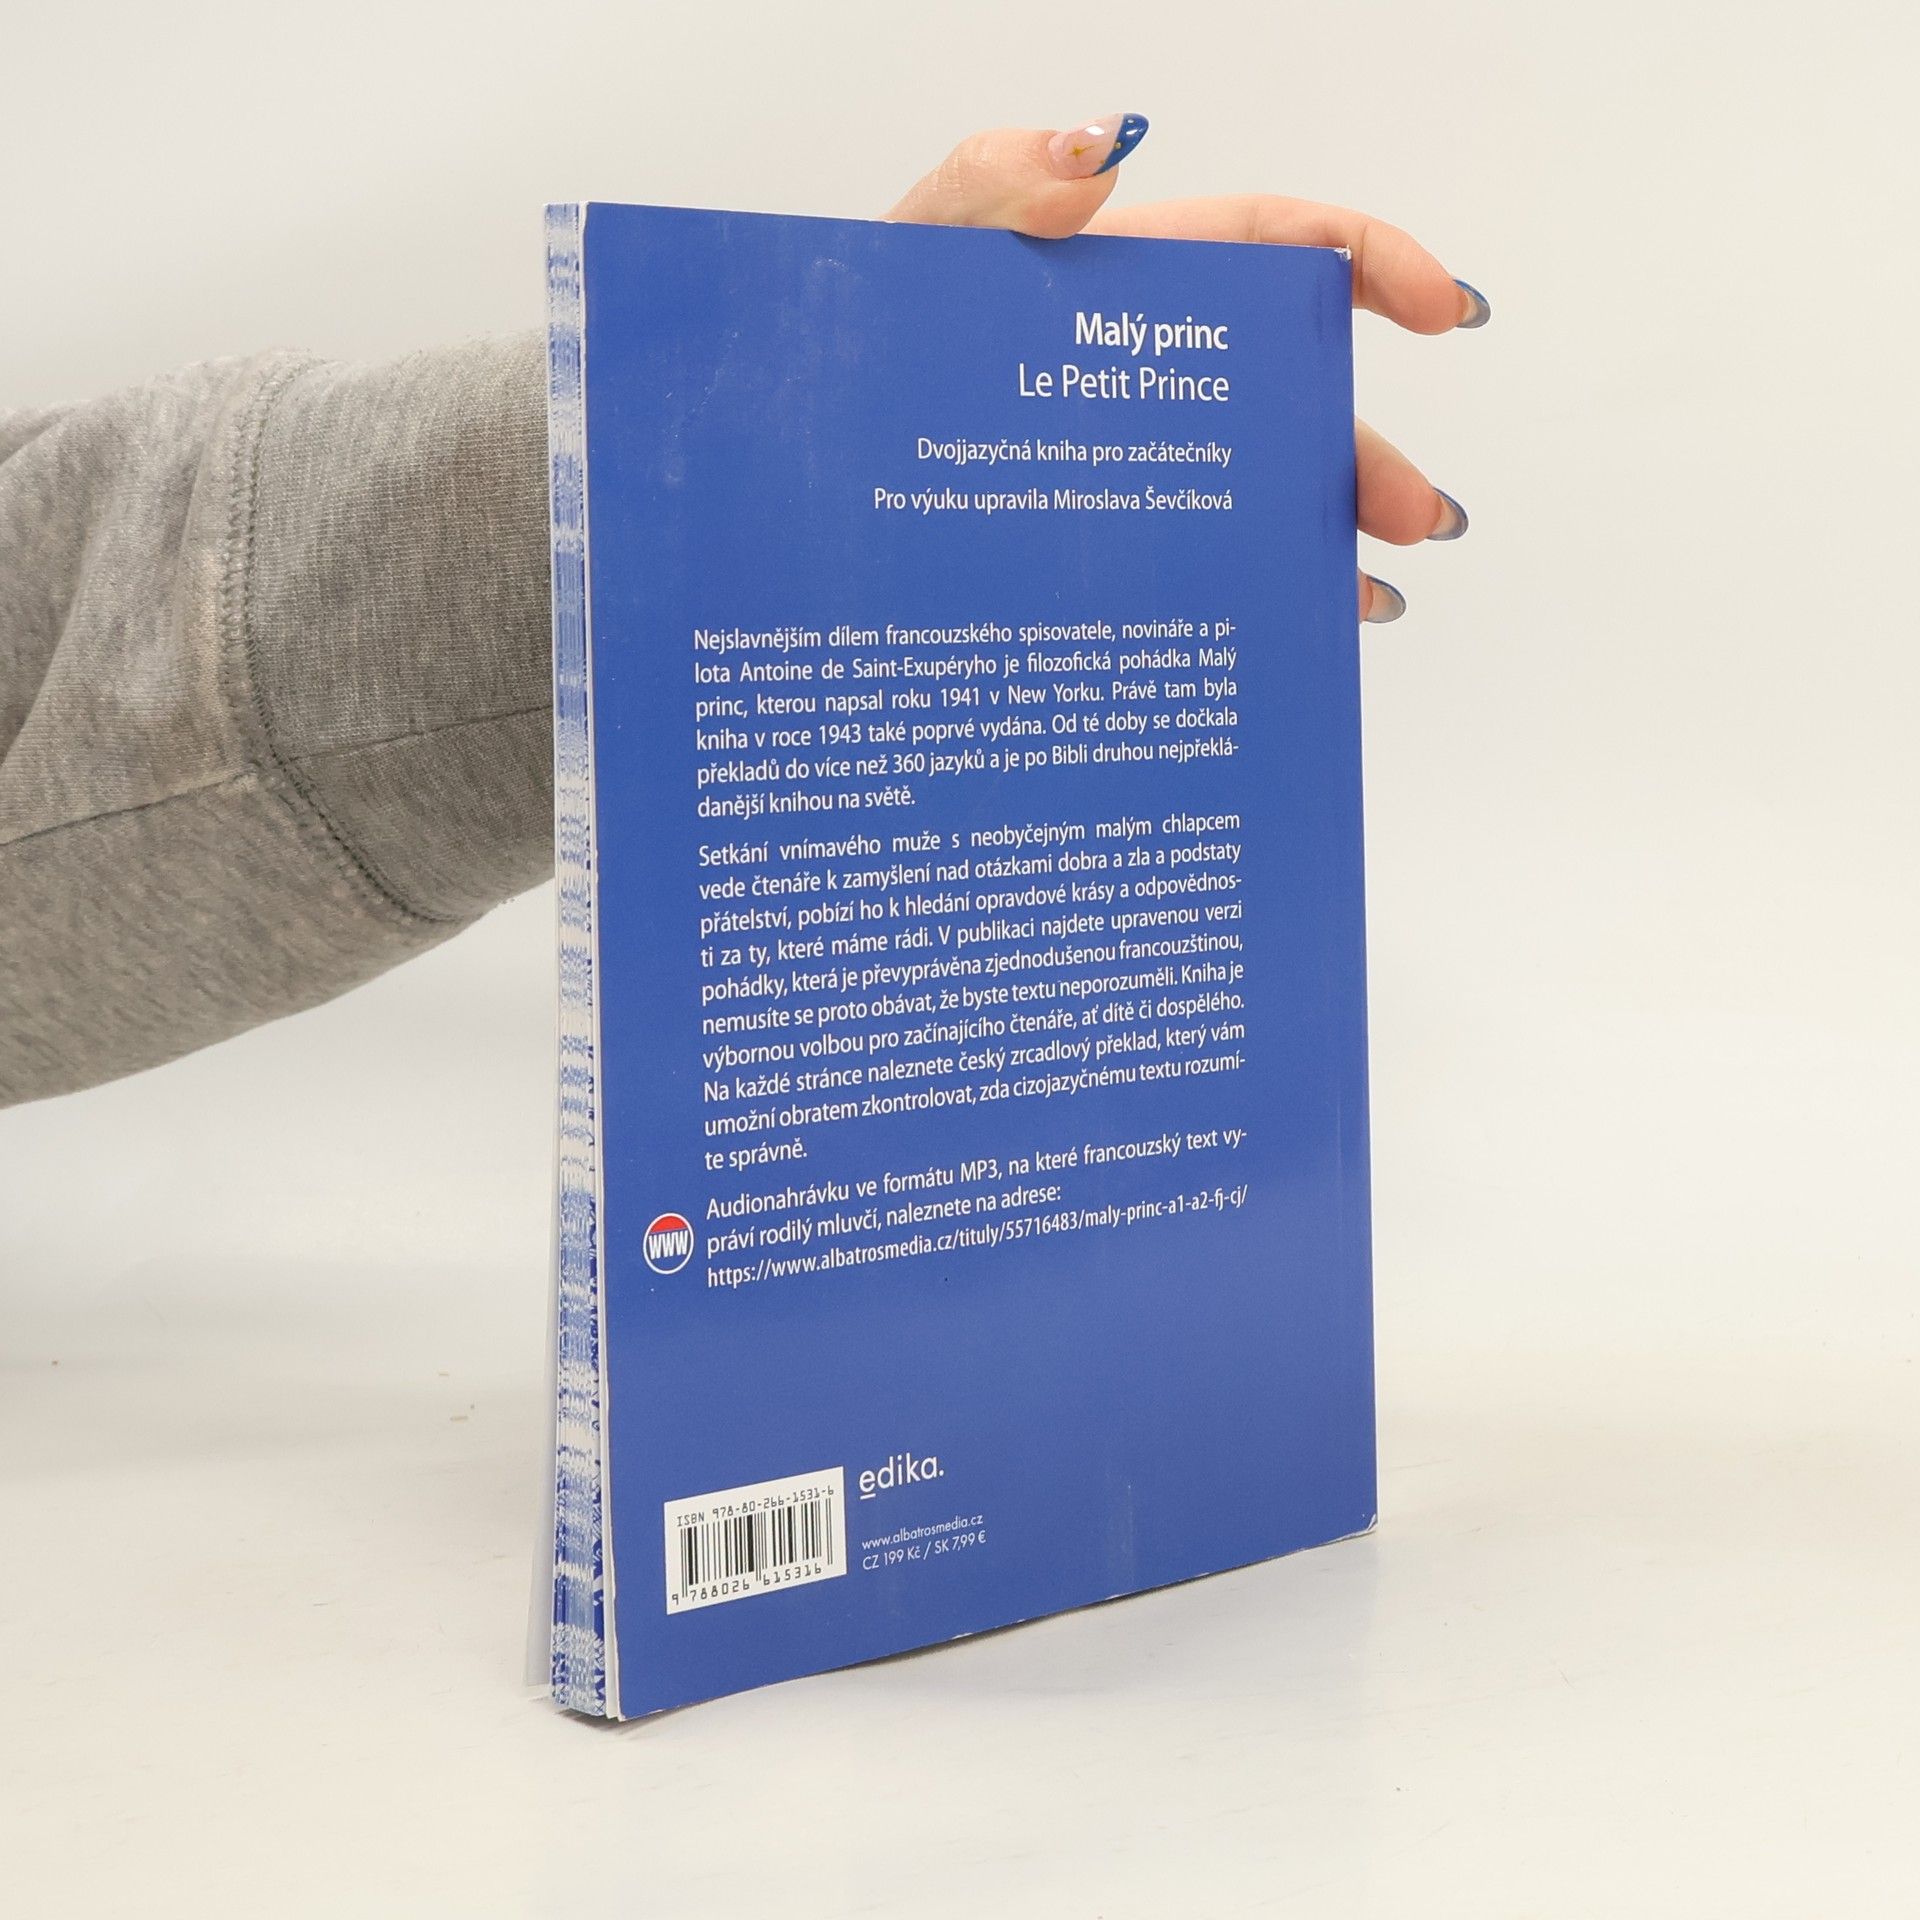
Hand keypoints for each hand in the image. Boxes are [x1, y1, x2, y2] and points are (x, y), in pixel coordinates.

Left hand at [888, 114, 1485, 624]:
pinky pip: (1186, 562)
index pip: (1272, 248)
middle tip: (1414, 515)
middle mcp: (1132, 373)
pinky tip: (1296, 629)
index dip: (1372, 264)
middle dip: (1360, 450)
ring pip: (1246, 491)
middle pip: (1281, 397)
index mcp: (1115, 282)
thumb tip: (1101, 149)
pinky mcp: (1085, 540)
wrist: (774, 466)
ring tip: (1371, 595)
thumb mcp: (902, 252)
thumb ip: (989, 182)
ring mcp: (1114, 463)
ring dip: (1322, 536)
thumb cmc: (831, 348)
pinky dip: (1251, 594)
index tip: (1446, 313)